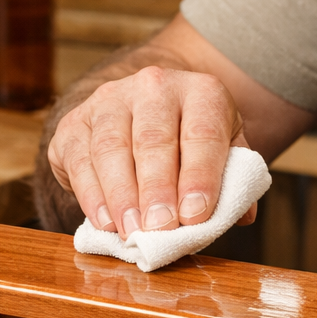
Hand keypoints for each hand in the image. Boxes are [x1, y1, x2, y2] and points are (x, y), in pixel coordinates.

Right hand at [47, 65, 254, 237]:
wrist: (144, 111)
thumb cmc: (189, 140)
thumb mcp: (223, 150)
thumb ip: (232, 180)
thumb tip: (242, 216)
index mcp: (200, 91)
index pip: (202, 133)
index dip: (200, 175)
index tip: (196, 215)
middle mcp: (153, 86)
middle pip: (153, 139)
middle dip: (157, 189)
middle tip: (160, 228)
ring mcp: (108, 101)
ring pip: (111, 148)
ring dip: (121, 195)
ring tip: (132, 231)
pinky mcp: (74, 123)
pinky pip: (80, 159)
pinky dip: (91, 194)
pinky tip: (105, 221)